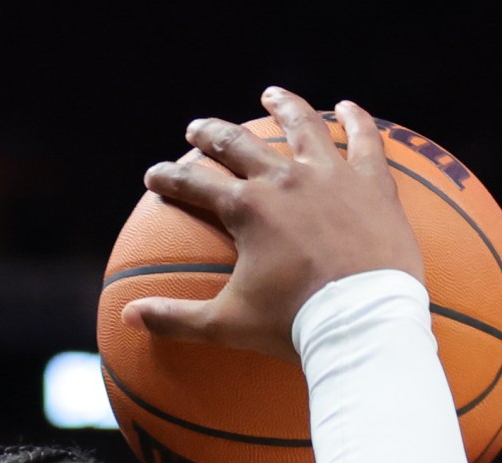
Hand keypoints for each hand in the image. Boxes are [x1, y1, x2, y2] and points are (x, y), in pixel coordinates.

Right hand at [123, 89, 425, 362]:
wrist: (363, 324)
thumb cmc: (295, 326)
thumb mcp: (228, 325)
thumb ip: (177, 318)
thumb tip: (128, 317)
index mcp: (246, 208)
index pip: (193, 183)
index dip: (168, 178)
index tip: (154, 177)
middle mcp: (284, 179)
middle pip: (238, 144)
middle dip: (211, 135)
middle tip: (197, 130)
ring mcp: (331, 176)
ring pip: (302, 127)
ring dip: (283, 108)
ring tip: (272, 96)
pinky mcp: (373, 185)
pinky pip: (364, 141)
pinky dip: (355, 121)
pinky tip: (348, 108)